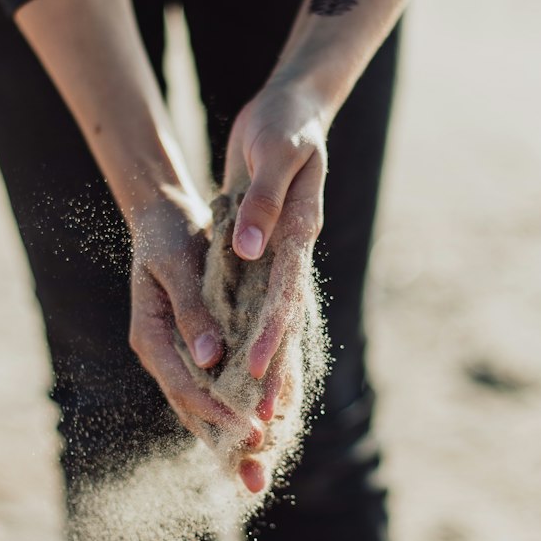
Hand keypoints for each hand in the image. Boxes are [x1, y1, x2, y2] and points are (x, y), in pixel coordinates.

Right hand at [128, 190, 263, 456]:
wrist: (165, 216)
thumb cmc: (168, 234)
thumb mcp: (177, 264)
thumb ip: (192, 311)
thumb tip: (211, 359)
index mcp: (151, 337)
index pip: (185, 388)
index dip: (218, 413)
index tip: (251, 431)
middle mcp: (164, 354)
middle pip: (193, 412)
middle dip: (224, 446)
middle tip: (255, 481)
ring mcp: (179, 355)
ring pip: (202, 409)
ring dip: (229, 441)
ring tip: (257, 473)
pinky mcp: (198, 348)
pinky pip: (215, 390)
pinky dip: (234, 413)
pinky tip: (257, 437)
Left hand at [224, 79, 327, 418]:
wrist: (292, 109)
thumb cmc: (285, 126)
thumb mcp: (275, 153)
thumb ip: (264, 202)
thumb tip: (250, 251)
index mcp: (299, 235)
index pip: (284, 296)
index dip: (270, 339)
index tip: (255, 377)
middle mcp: (293, 256)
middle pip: (284, 327)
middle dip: (275, 380)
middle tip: (264, 431)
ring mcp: (281, 259)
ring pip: (273, 328)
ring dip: (266, 375)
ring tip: (258, 426)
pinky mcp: (267, 256)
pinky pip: (258, 310)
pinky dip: (253, 344)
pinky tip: (241, 377)